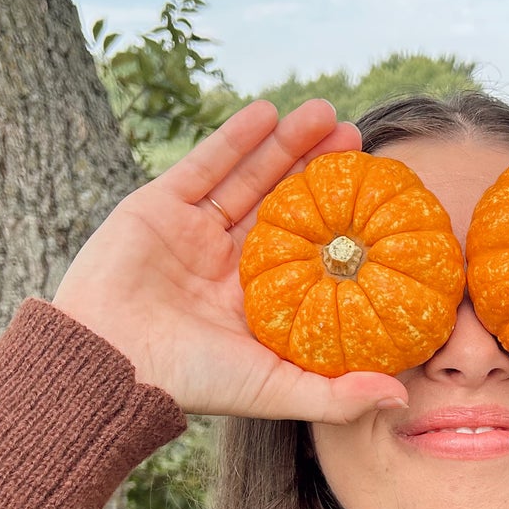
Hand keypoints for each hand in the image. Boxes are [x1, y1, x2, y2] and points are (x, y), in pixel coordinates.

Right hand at [52, 100, 409, 420]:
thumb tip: (401, 397)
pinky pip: (204, 165)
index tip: (382, 197)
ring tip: (325, 113)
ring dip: (285, 144)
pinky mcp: (158, 207)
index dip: (344, 224)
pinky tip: (267, 111)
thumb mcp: (273, 391)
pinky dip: (235, 138)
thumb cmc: (190, 383)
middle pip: (284, 207)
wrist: (106, 361)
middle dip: (319, 172)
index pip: (310, 253)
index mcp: (258, 303)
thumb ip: (336, 396)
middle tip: (359, 140)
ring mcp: (193, 234)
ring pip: (248, 178)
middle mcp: (229, 266)